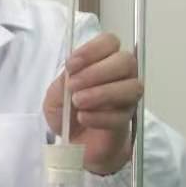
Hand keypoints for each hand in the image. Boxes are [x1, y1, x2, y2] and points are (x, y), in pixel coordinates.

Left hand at [43, 32, 140, 174]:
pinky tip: (83, 118)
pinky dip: (100, 116)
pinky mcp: (126, 120)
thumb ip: (61, 83)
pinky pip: (122, 114)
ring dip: (102, 93)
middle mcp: (120, 76)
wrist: (74, 145)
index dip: (92, 50)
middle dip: (97, 71)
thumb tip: (71, 74)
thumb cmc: (67, 114)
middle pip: (125, 61)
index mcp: (102, 62)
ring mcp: (127, 98)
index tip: (71, 66)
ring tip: (79, 103)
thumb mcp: (54, 97)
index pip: (109, 42)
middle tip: (74, 86)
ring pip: (131, 87)